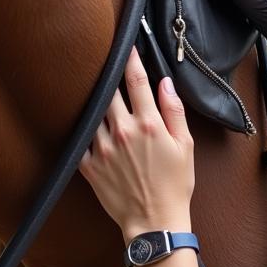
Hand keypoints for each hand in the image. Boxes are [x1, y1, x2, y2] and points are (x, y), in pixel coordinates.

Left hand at [79, 50, 194, 240]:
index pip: (136, 80)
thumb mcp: (185, 146)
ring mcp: (102, 148)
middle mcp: (123, 131)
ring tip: (93, 92)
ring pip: (92, 111)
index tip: (125, 44)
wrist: (155, 222)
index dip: (130, 58)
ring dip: (95, 101)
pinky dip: (83, 129)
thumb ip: (175, 112)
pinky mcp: (89, 165)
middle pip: (108, 90)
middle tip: (104, 64)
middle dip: (107, 76)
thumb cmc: (175, 186)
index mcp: (149, 124)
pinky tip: (87, 124)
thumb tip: (166, 84)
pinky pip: (81, 139)